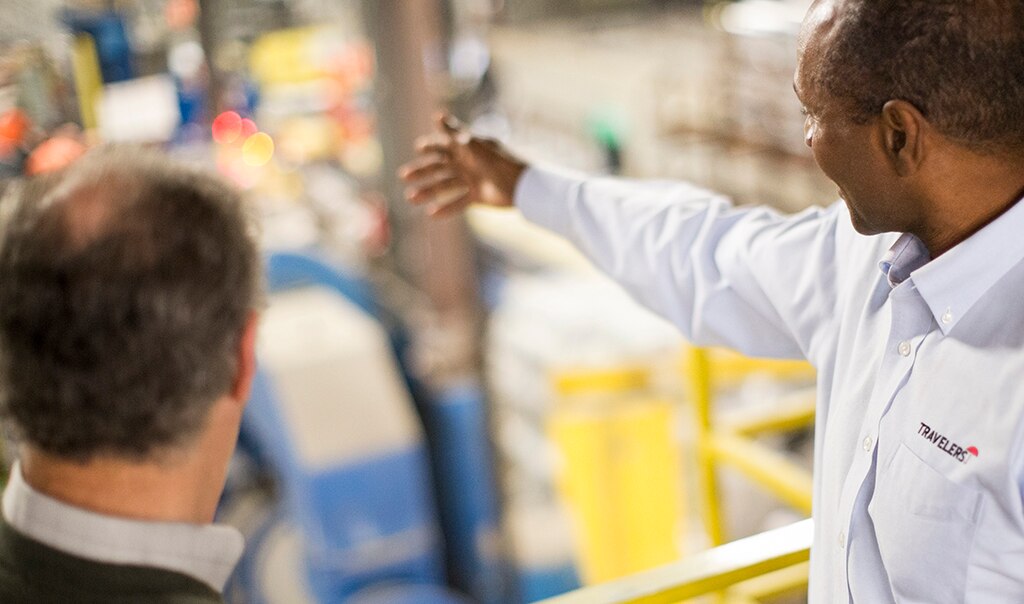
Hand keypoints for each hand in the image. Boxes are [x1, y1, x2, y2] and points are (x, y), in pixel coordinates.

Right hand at [399, 113, 527, 216]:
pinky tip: (431, 214)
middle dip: (422, 171)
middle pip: (439, 166)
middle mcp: (466, 163)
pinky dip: (445, 209)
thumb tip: (436, 115)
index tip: (418, 148)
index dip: (430, 145)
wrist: (520, 186)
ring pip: (444, 186)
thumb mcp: (473, 145)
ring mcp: (471, 180)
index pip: (443, 144)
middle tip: (404, 176)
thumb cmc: (498, 161)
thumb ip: (454, 132)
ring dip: (428, 191)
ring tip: (411, 198)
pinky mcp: (476, 197)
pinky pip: (457, 203)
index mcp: (466, 148)